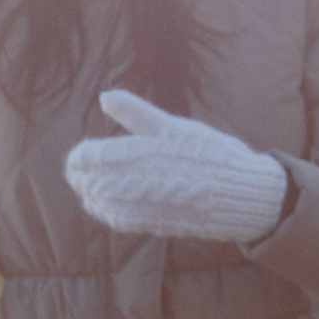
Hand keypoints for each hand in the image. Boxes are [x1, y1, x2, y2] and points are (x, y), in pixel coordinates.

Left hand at [64, 90, 288, 244]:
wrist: (246, 190)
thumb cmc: (212, 152)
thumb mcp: (177, 127)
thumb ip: (138, 114)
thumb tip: (103, 97)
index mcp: (153, 149)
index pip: (101, 155)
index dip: (82, 157)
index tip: (76, 157)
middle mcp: (151, 177)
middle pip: (100, 180)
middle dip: (82, 177)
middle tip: (73, 172)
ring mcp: (155, 202)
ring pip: (109, 202)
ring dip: (92, 197)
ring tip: (85, 189)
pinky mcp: (161, 221)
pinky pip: (125, 221)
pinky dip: (108, 214)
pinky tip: (103, 208)